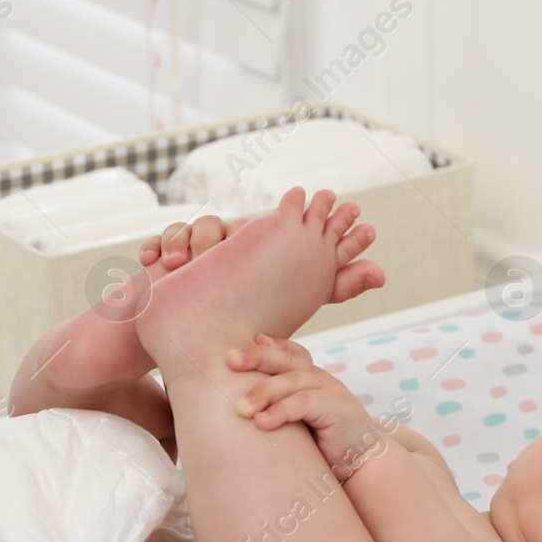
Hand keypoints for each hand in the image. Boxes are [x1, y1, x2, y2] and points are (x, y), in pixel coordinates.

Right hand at [140, 210, 383, 304]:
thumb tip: (382, 274)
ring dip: (190, 243)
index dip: (293, 215)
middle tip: (233, 240)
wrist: (185, 337)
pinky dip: (159, 248)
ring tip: (183, 264)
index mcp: (257, 248)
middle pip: (228, 224)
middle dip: (226, 231)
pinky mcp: (164, 259)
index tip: (308, 205)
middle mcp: (228, 243)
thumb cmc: (243, 315)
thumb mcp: (294, 301)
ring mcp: (195, 250)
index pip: (274, 226)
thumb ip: (333, 285)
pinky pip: (161, 241)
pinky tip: (160, 262)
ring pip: (196, 229)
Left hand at [227, 335, 387, 477]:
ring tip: (240, 408)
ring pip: (290, 380)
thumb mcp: (296, 420)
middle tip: (228, 361)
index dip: (264, 346)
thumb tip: (235, 408)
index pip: (286, 352)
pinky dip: (281, 410)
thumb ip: (276, 406)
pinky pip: (303, 403)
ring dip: (263, 392)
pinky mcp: (335, 406)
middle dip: (255, 357)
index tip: (237, 349)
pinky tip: (262, 421)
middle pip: (284, 359)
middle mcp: (318, 377)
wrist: (361, 462)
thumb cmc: (322, 444)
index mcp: (308, 377)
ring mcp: (329, 388)